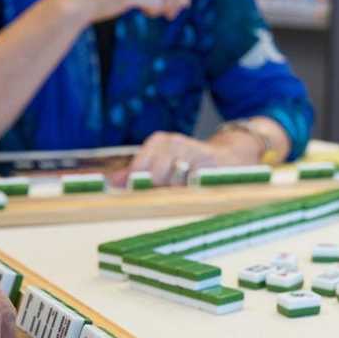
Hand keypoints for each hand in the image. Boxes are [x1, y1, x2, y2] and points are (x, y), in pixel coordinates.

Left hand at [112, 131, 260, 186]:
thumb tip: (112, 182)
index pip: (138, 167)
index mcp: (158, 141)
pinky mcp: (210, 161)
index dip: (136, 185)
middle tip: (165, 195)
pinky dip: (191, 188)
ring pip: (174, 180)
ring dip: (176, 190)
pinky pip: (193, 181)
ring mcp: (192, 150)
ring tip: (182, 190)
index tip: (138, 196)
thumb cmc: (188, 163)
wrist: (226, 156)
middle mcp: (174, 142)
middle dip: (158, 190)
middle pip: (155, 176)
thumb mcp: (161, 162)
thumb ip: (137, 171)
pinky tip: (194, 189)